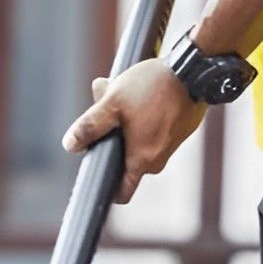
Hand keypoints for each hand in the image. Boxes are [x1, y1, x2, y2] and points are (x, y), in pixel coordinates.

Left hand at [62, 59, 205, 204]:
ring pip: (140, 144)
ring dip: (129, 128)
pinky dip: (144, 121)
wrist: (192, 70)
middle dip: (114, 143)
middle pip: (128, 163)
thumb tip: (70, 145)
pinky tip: (142, 97)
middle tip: (109, 114)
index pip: (123, 193)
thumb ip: (90, 126)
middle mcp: (158, 161)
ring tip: (125, 99)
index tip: (98, 172)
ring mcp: (171, 147)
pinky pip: (154, 134)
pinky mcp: (178, 132)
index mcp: (142, 162)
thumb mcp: (112, 103)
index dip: (107, 188)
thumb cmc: (152, 87)